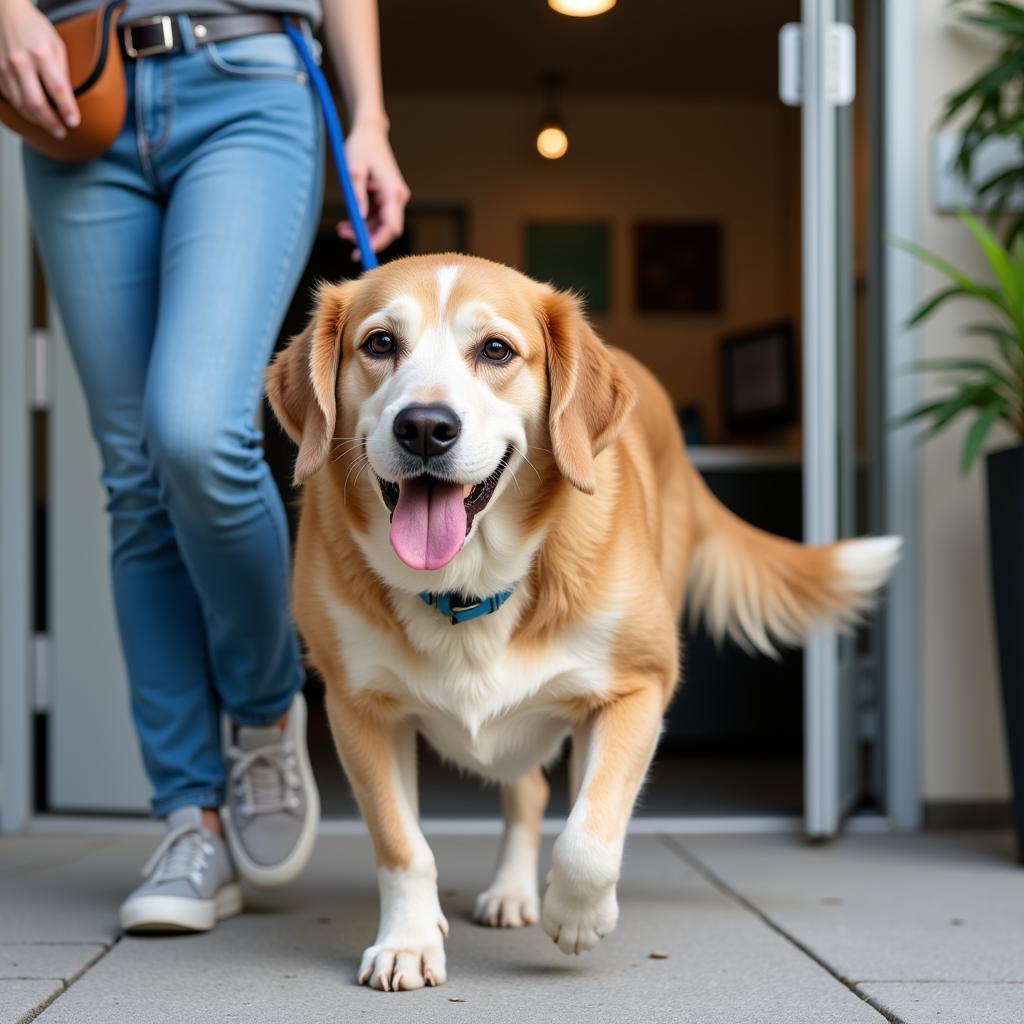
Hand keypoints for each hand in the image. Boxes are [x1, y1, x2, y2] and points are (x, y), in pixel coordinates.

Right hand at [0, 0, 78, 138]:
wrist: (4, 12)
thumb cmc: (34, 27)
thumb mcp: (56, 44)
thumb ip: (63, 70)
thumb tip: (69, 98)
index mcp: (40, 54)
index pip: (57, 89)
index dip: (67, 109)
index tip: (74, 123)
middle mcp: (20, 62)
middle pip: (36, 103)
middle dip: (50, 123)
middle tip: (61, 132)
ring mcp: (5, 68)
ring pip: (21, 105)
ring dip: (37, 120)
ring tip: (50, 126)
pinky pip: (11, 99)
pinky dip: (24, 110)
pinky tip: (34, 114)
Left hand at [337, 116, 409, 259]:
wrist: (369, 131)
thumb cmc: (362, 147)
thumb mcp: (354, 170)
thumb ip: (357, 195)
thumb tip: (360, 217)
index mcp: (393, 192)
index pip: (391, 226)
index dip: (378, 242)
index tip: (362, 250)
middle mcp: (397, 198)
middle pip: (387, 230)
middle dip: (368, 239)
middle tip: (346, 241)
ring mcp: (393, 199)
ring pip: (381, 226)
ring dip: (363, 231)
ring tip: (342, 230)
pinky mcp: (386, 198)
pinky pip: (377, 218)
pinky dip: (363, 223)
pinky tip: (348, 222)